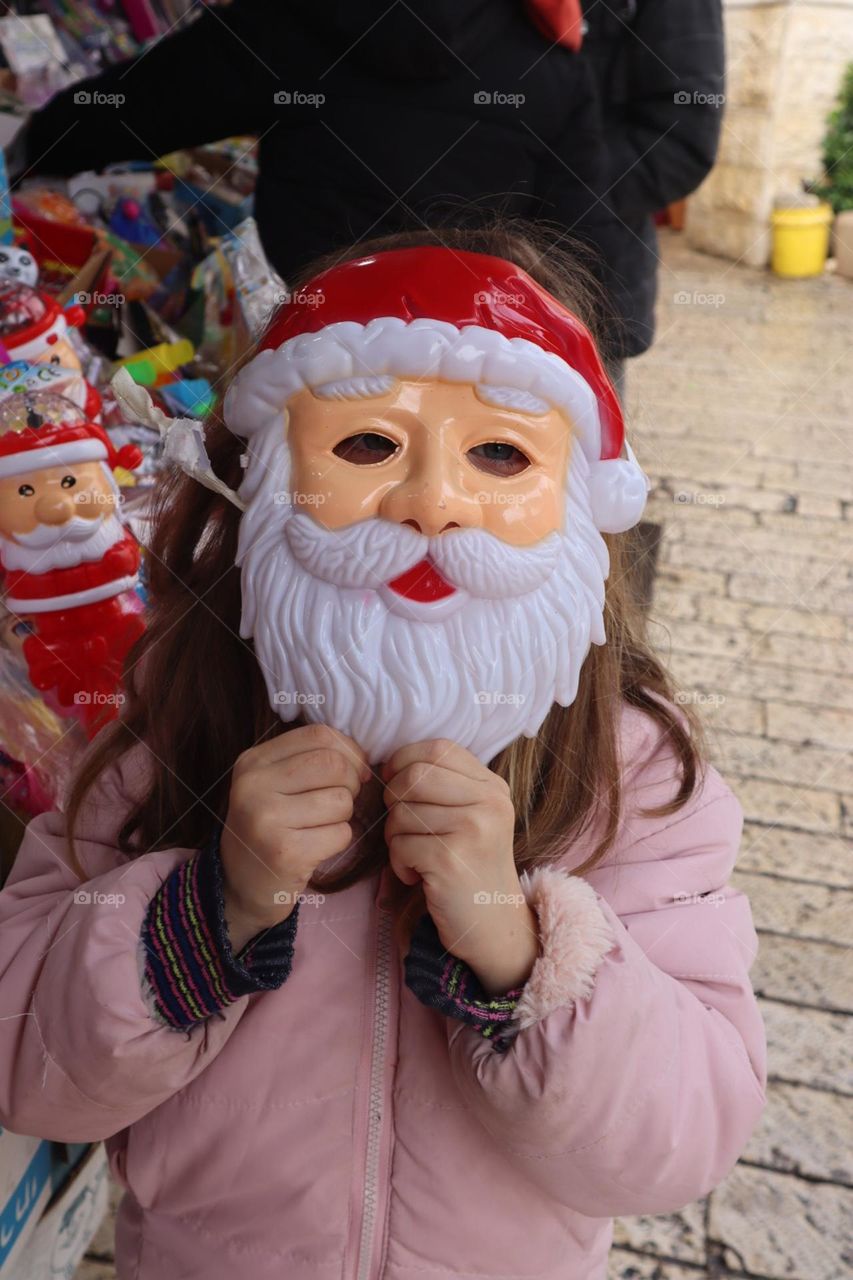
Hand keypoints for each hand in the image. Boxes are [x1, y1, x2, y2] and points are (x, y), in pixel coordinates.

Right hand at [220, 725, 369, 950]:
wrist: (238, 887)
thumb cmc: (268, 829)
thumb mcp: (274, 784)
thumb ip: (309, 760)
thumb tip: (363, 758)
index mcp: (253, 761)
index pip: (319, 735)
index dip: (349, 751)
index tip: (353, 771)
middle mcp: (254, 786)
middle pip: (333, 764)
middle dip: (350, 783)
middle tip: (339, 801)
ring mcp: (267, 819)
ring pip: (341, 800)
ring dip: (343, 816)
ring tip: (319, 827)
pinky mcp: (285, 852)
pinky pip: (341, 833)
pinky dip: (338, 841)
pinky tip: (315, 848)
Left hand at [382, 740, 539, 994]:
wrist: (494, 927)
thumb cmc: (469, 869)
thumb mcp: (472, 818)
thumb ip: (444, 787)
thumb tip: (388, 763)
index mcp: (493, 787)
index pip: (439, 748)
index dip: (405, 760)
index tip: (396, 783)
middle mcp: (489, 803)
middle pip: (415, 775)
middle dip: (394, 799)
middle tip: (403, 826)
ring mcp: (473, 830)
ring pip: (402, 812)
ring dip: (395, 838)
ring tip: (416, 856)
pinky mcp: (451, 859)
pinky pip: (400, 845)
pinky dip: (399, 865)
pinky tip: (418, 877)